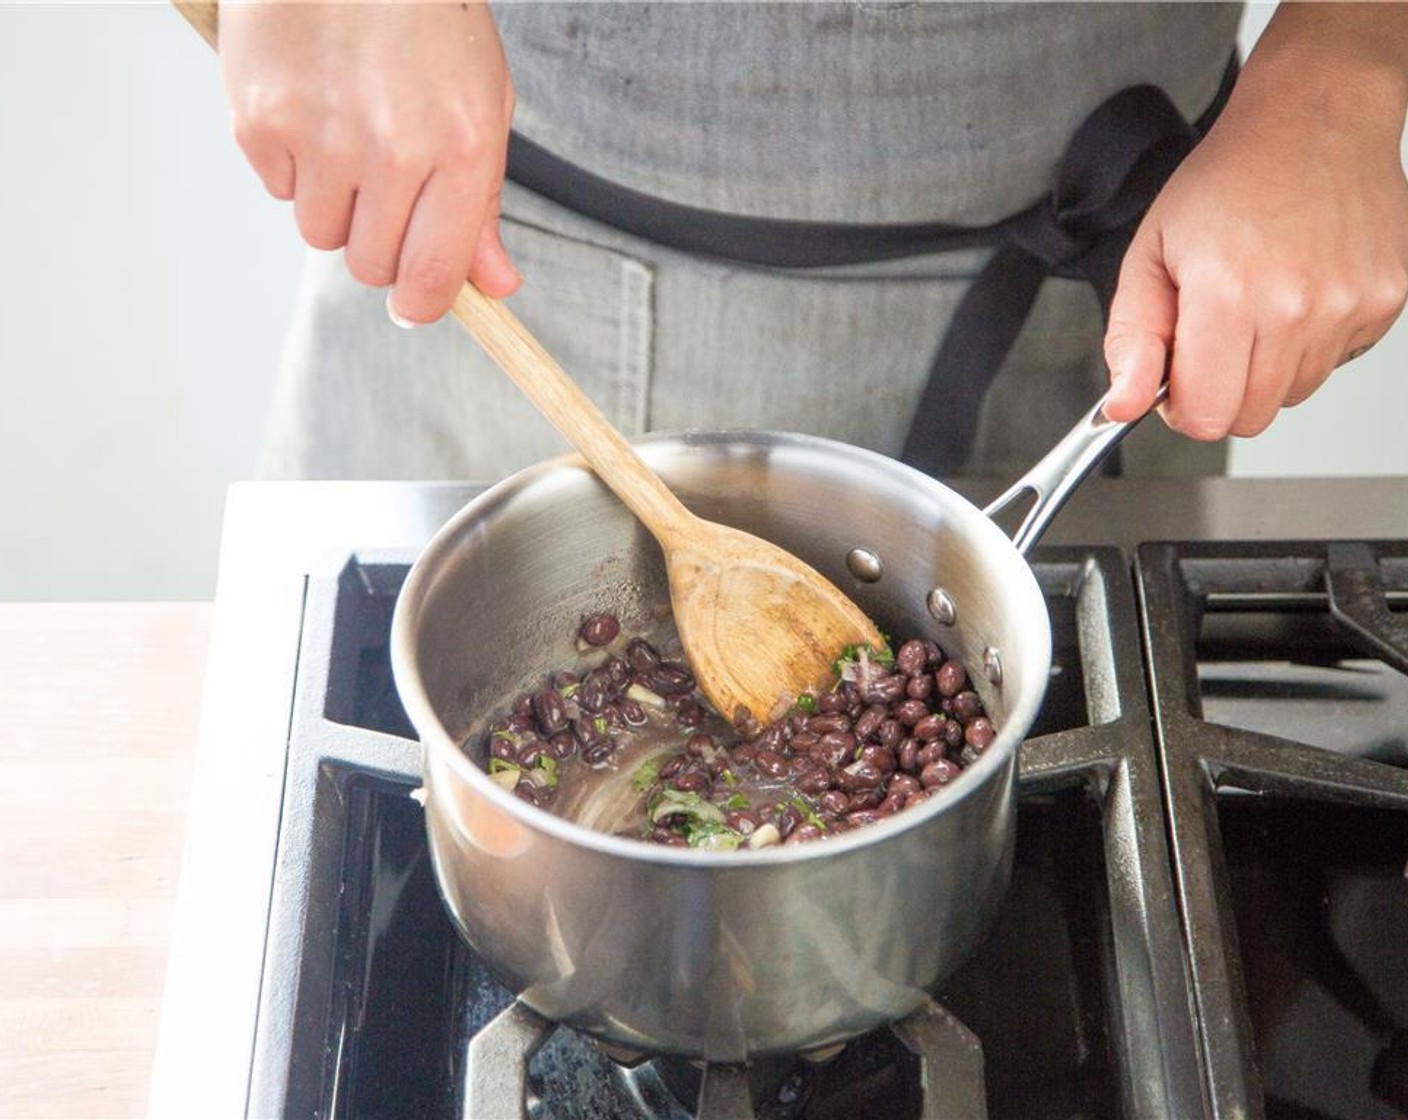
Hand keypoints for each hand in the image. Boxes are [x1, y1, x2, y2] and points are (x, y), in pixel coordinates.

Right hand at [219, 0, 519, 323]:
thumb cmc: (426, 17)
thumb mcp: (482, 101)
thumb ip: (483, 203)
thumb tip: (494, 286)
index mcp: (460, 148)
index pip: (433, 275)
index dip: (421, 303)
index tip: (414, 302)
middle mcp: (392, 149)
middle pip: (369, 265)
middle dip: (377, 244)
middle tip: (383, 188)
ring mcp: (321, 135)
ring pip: (320, 233)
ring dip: (334, 204)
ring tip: (347, 135)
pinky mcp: (260, 118)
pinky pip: (276, 188)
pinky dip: (293, 164)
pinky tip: (312, 108)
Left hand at [1103, 5, 1407, 438]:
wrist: (1314, 118)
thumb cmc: (1228, 179)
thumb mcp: (1150, 254)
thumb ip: (1132, 339)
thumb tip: (1122, 406)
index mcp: (1228, 294)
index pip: (1206, 417)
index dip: (1182, 406)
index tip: (1177, 377)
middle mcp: (1296, 306)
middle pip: (1250, 417)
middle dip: (1221, 390)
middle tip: (1212, 333)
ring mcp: (1349, 305)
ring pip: (1294, 394)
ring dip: (1266, 367)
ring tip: (1256, 300)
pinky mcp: (1386, 300)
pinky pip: (1335, 361)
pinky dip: (1310, 341)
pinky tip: (1298, 288)